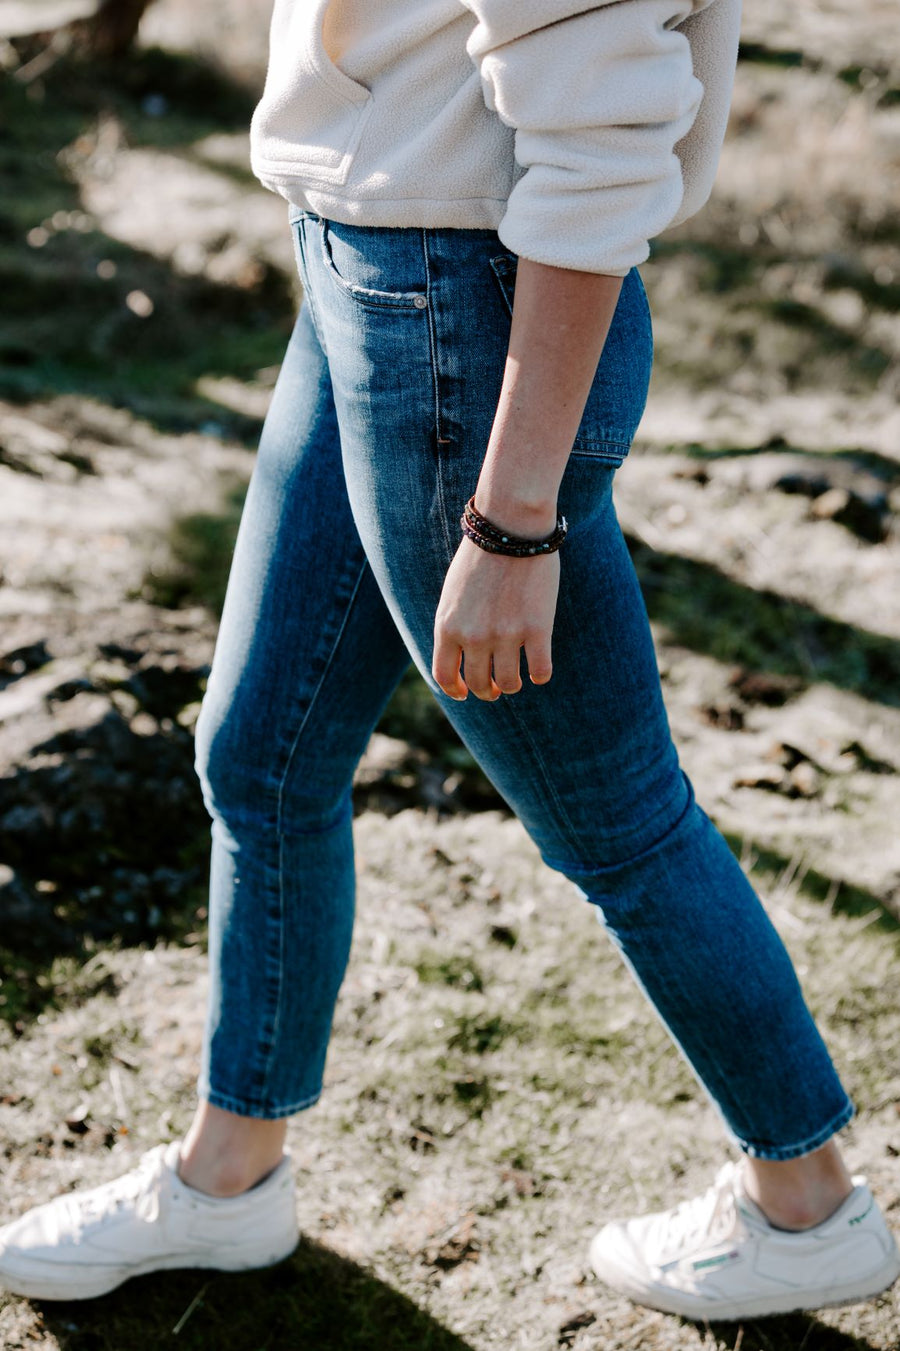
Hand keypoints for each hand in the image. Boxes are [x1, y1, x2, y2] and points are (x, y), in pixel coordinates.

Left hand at [432, 536, 559, 699]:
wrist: (510, 528)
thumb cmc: (481, 556)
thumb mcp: (453, 593)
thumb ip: (453, 624)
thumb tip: (461, 655)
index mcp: (447, 626)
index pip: (445, 676)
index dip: (456, 690)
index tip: (465, 692)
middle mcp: (474, 636)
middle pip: (480, 684)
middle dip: (488, 692)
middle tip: (496, 689)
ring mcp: (505, 635)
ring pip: (510, 683)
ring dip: (512, 685)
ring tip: (516, 679)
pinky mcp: (536, 629)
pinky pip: (540, 670)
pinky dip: (539, 675)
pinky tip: (539, 669)